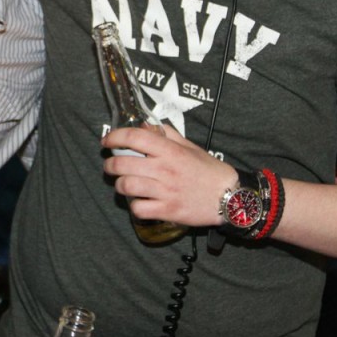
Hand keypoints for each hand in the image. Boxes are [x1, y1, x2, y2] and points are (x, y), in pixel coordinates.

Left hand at [102, 125, 239, 226]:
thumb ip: (168, 135)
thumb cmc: (209, 171)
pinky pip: (139, 209)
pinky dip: (134, 206)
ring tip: (122, 184)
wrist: (230, 197)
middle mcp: (165, 169)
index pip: (135, 137)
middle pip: (123, 163)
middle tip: (110, 166)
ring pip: (126, 186)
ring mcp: (165, 191)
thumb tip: (145, 126)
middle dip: (110, 164)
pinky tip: (138, 202)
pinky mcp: (167, 210)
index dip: (115, 136)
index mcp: (170, 151)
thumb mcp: (190, 146)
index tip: (106, 140)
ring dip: (119, 185)